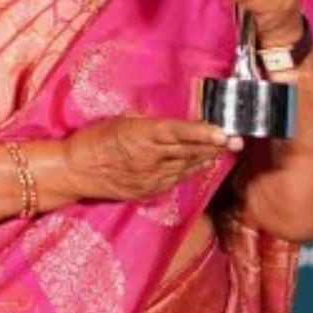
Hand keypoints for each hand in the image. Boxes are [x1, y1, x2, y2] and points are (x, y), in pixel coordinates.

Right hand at [56, 116, 240, 201]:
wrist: (74, 171)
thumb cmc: (92, 140)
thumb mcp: (120, 122)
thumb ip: (147, 124)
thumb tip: (168, 124)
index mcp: (141, 136)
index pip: (178, 133)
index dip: (203, 132)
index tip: (223, 132)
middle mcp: (150, 158)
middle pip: (189, 151)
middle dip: (215, 145)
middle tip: (238, 140)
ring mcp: (151, 177)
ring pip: (186, 166)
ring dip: (206, 157)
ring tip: (225, 148)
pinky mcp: (149, 190)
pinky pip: (175, 178)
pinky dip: (189, 169)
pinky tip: (200, 163)